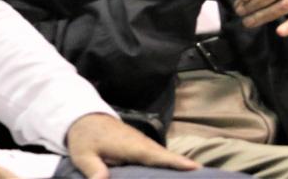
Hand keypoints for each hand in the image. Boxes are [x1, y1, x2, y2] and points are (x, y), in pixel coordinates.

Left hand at [66, 113, 197, 178]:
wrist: (82, 116)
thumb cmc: (84, 137)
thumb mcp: (83, 155)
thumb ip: (94, 169)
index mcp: (131, 145)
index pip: (157, 156)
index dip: (176, 162)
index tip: (196, 168)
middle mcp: (141, 143)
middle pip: (166, 157)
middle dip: (185, 167)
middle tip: (205, 176)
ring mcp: (142, 144)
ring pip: (163, 157)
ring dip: (179, 166)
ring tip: (197, 177)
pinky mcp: (140, 146)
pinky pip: (158, 156)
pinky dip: (169, 164)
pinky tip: (176, 175)